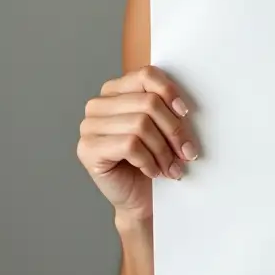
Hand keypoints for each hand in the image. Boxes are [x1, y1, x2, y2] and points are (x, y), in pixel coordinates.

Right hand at [76, 65, 198, 221]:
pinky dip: (149, 161)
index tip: (185, 112)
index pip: (146, 75)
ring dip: (164, 150)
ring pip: (140, 125)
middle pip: (148, 103)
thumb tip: (183, 107)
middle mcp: (98, 104)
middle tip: (187, 152)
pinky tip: (154, 171)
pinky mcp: (87, 149)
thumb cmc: (154, 160)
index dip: (169, 92)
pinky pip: (129, 145)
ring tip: (173, 166)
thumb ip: (167, 107)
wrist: (140, 199)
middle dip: (174, 130)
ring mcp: (89, 126)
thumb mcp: (163, 127)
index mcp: (116, 90)